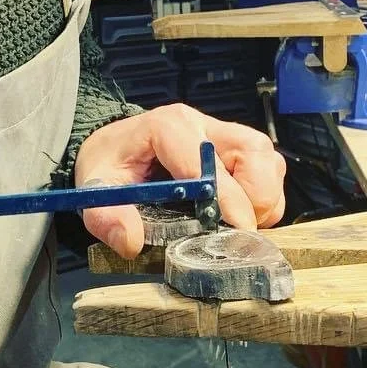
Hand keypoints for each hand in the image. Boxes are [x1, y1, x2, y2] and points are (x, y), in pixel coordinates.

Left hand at [75, 105, 285, 258]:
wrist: (115, 150)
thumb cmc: (111, 165)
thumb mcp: (96, 189)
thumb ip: (107, 216)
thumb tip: (131, 241)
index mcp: (168, 127)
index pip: (208, 162)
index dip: (227, 199)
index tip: (235, 231)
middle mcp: (202, 125)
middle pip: (253, 152)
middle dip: (253, 198)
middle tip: (234, 230)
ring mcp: (224, 134)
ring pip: (267, 160)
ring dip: (264, 198)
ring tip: (238, 223)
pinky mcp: (237, 148)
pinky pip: (270, 170)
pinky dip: (265, 197)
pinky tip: (240, 215)